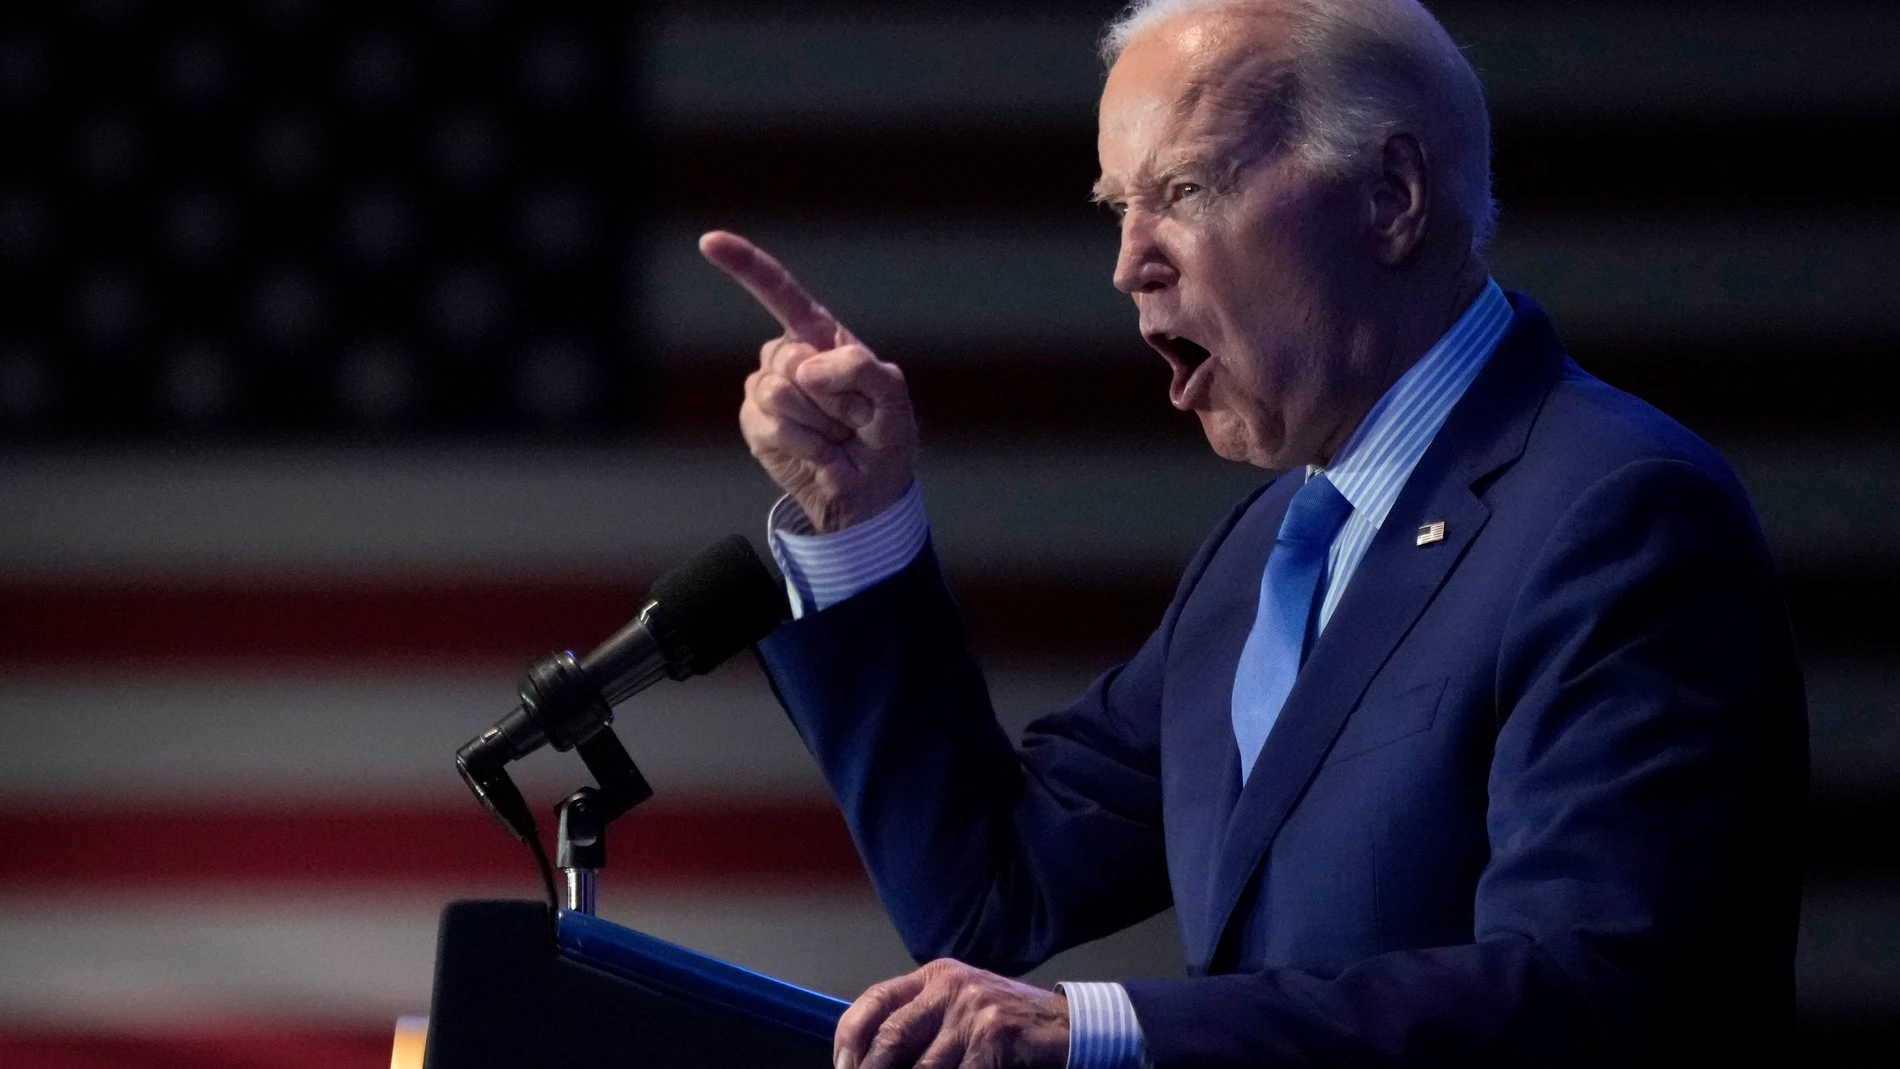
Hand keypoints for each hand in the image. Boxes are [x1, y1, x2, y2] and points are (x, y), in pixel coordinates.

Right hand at [699, 230, 918, 532]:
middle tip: (853, 418)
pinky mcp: (753, 423)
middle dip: (830, 394)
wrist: (868, 491)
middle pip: (788, 356)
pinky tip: (818, 452)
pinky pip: (769, 425)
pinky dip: (803, 444)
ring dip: (818, 423)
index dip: (744, 265)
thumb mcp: (893, 399)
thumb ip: (861, 369)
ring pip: (777, 393)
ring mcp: (765, 389)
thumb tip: (805, 368)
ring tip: (836, 436)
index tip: (708, 241)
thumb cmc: (884, 435)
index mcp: (820, 335)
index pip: (779, 292)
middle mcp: (787, 355)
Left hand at [834, 959, 1069, 1068]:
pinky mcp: (995, 1038)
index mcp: (936, 976)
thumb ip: (922, 1020)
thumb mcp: (960, 1007)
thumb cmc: (1007, 1025)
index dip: (850, 1037)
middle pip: (891, 1036)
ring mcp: (974, 1011)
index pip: (876, 1000)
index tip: (842, 1067)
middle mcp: (951, 986)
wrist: (1067, 1027)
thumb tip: (869, 1057)